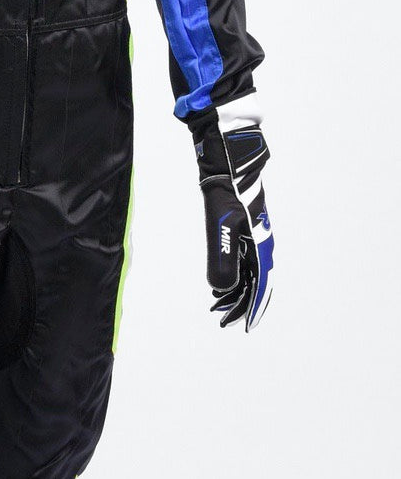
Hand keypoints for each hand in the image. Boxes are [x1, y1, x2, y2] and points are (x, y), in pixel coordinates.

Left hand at [194, 121, 273, 331]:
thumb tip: (220, 288)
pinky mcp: (242, 221)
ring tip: (219, 304)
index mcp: (259, 240)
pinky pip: (242, 253)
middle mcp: (260, 237)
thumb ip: (222, 254)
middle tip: (224, 319)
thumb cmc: (226, 185)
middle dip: (241, 300)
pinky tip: (221, 275)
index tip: (242, 325)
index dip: (251, 305)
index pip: (259, 281)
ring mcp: (252, 229)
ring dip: (236, 287)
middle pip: (255, 278)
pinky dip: (233, 269)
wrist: (227, 154)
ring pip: (248, 267)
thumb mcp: (221, 221)